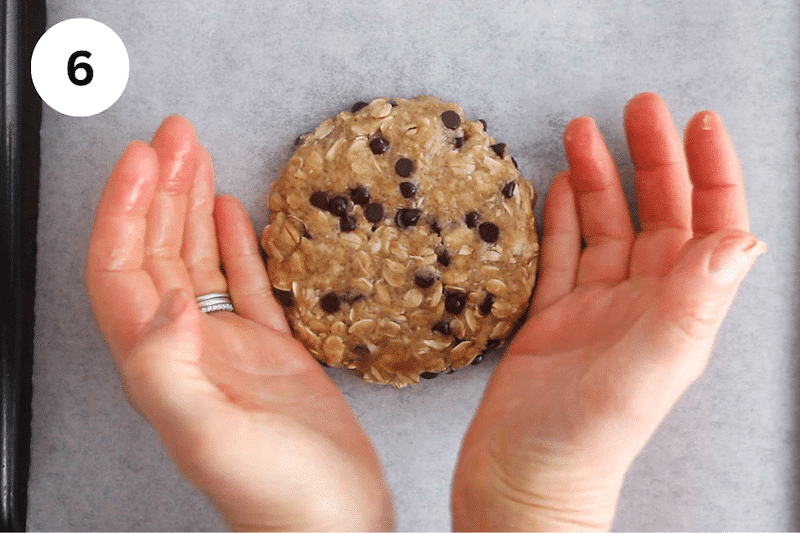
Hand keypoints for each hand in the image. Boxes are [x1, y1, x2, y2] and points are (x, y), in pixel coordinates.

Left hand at [85, 117, 392, 530]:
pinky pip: (243, 284)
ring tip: (198, 156)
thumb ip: (171, 371)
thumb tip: (166, 301)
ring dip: (191, 206)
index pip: (122, 272)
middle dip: (158, 190)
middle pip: (157, 255)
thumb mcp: (213, 440)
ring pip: (197, 262)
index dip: (124, 212)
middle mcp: (186, 351)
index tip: (142, 159)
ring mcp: (228, 348)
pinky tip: (233, 213)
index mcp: (159, 366)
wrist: (335, 523)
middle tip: (175, 135)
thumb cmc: (281, 497)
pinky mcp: (270, 351)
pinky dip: (234, 244)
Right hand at [452, 93, 764, 530]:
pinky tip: (562, 188)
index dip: (710, 174)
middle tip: (636, 108)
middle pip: (657, 217)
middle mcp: (644, 307)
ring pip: (607, 230)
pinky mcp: (552, 320)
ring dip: (600, 180)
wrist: (521, 483)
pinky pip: (564, 257)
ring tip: (583, 132)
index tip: (697, 124)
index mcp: (679, 316)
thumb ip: (692, 307)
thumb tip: (743, 240)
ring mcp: (597, 312)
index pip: (709, 229)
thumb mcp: (645, 371)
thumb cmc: (584, 443)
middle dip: (651, 160)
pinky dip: (565, 220)